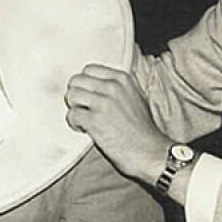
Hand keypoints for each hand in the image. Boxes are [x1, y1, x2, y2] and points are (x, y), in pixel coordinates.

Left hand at [65, 64, 171, 182]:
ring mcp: (103, 103)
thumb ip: (118, 88)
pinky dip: (75, 124)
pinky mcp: (95, 120)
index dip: (84, 84)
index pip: (88, 69)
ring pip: (71, 95)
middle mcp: (112, 87)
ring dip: (74, 109)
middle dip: (76, 96)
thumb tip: (96, 84)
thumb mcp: (136, 98)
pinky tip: (85, 130)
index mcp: (122, 79)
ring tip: (84, 120)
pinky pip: (72, 114)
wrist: (150, 152)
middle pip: (76, 80)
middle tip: (83, 109)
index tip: (88, 96)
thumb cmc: (143, 130)